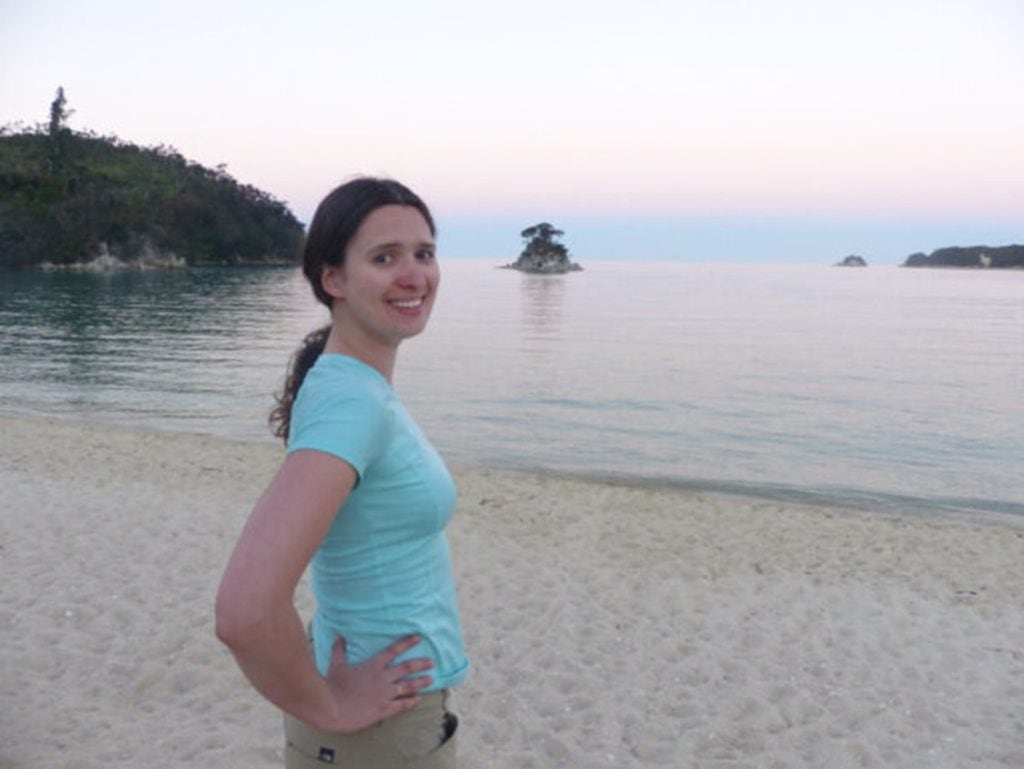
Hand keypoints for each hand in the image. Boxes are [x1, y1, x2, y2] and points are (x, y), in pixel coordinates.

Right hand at [320, 634, 434, 732]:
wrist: (331, 708)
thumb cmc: (332, 686)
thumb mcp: (336, 665)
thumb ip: (339, 650)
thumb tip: (339, 636)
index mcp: (372, 666)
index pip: (393, 650)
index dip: (407, 643)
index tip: (418, 638)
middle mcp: (382, 678)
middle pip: (406, 668)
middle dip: (420, 664)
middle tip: (432, 662)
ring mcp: (384, 694)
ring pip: (408, 686)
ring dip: (420, 683)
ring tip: (431, 680)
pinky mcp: (383, 709)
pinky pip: (401, 705)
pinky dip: (411, 702)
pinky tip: (418, 700)